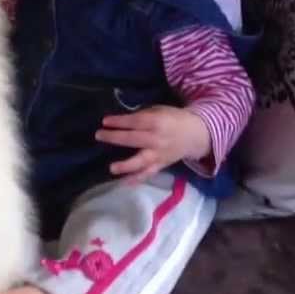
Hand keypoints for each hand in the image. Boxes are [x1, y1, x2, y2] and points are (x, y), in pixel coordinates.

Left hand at [94, 106, 210, 183]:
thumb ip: (142, 116)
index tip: (105, 121)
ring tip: (112, 168)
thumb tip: (121, 121)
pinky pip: (149, 173)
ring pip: (141, 161)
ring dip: (126, 165)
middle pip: (133, 139)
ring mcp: (159, 154)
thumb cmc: (173, 119)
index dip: (119, 122)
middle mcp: (157, 139)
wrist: (195, 134)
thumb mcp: (159, 110)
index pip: (134, 122)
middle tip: (99, 135)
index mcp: (157, 122)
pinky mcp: (161, 165)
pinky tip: (125, 183)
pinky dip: (137, 179)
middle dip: (115, 137)